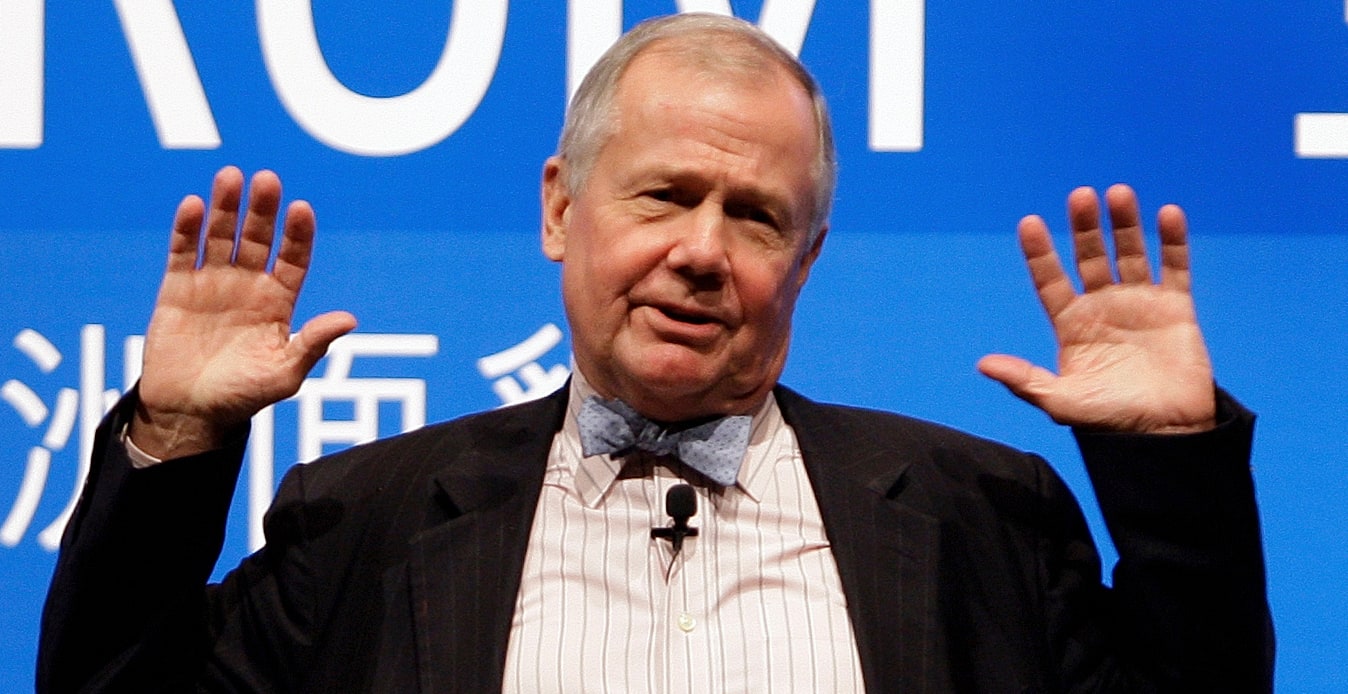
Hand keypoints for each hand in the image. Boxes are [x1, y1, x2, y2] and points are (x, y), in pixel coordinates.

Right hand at [129, 167, 356, 458]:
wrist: (190, 412)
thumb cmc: (243, 397)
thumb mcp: (284, 373)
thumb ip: (312, 344)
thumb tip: (349, 319)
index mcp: (279, 301)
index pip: (294, 258)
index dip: (298, 235)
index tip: (301, 209)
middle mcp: (248, 285)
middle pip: (258, 238)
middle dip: (262, 210)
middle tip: (267, 179)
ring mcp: (213, 283)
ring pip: (221, 236)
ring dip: (226, 207)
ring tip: (231, 177)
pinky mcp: (178, 288)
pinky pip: (183, 252)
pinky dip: (186, 229)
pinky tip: (193, 206)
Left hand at [977, 184, 1215, 433]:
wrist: (1164, 436)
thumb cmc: (1108, 422)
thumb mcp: (1060, 402)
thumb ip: (1025, 380)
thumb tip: (982, 364)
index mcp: (1071, 324)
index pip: (1050, 280)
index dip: (1040, 253)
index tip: (1029, 223)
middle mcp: (1102, 307)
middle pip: (1090, 257)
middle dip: (1085, 228)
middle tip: (1080, 195)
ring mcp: (1139, 304)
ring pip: (1130, 254)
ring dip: (1125, 224)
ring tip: (1117, 193)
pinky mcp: (1175, 309)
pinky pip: (1174, 268)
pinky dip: (1172, 242)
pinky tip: (1167, 214)